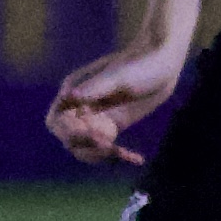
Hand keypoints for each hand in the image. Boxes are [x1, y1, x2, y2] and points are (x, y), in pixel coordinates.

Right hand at [46, 29, 192, 166]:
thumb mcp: (120, 76)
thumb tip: (72, 96)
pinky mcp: (112, 126)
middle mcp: (80, 106)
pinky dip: (120, 156)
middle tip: (110, 146)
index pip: (56, 120)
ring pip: (86, 148)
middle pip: (70, 139)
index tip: (91, 135)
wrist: (164, 63)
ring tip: (124, 153)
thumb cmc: (141, 62)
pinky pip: (108, 147)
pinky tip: (138, 158)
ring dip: (102, 155)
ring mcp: (95, 118)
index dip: (67, 133)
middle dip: (87, 146)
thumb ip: (95, 87)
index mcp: (74, 90)